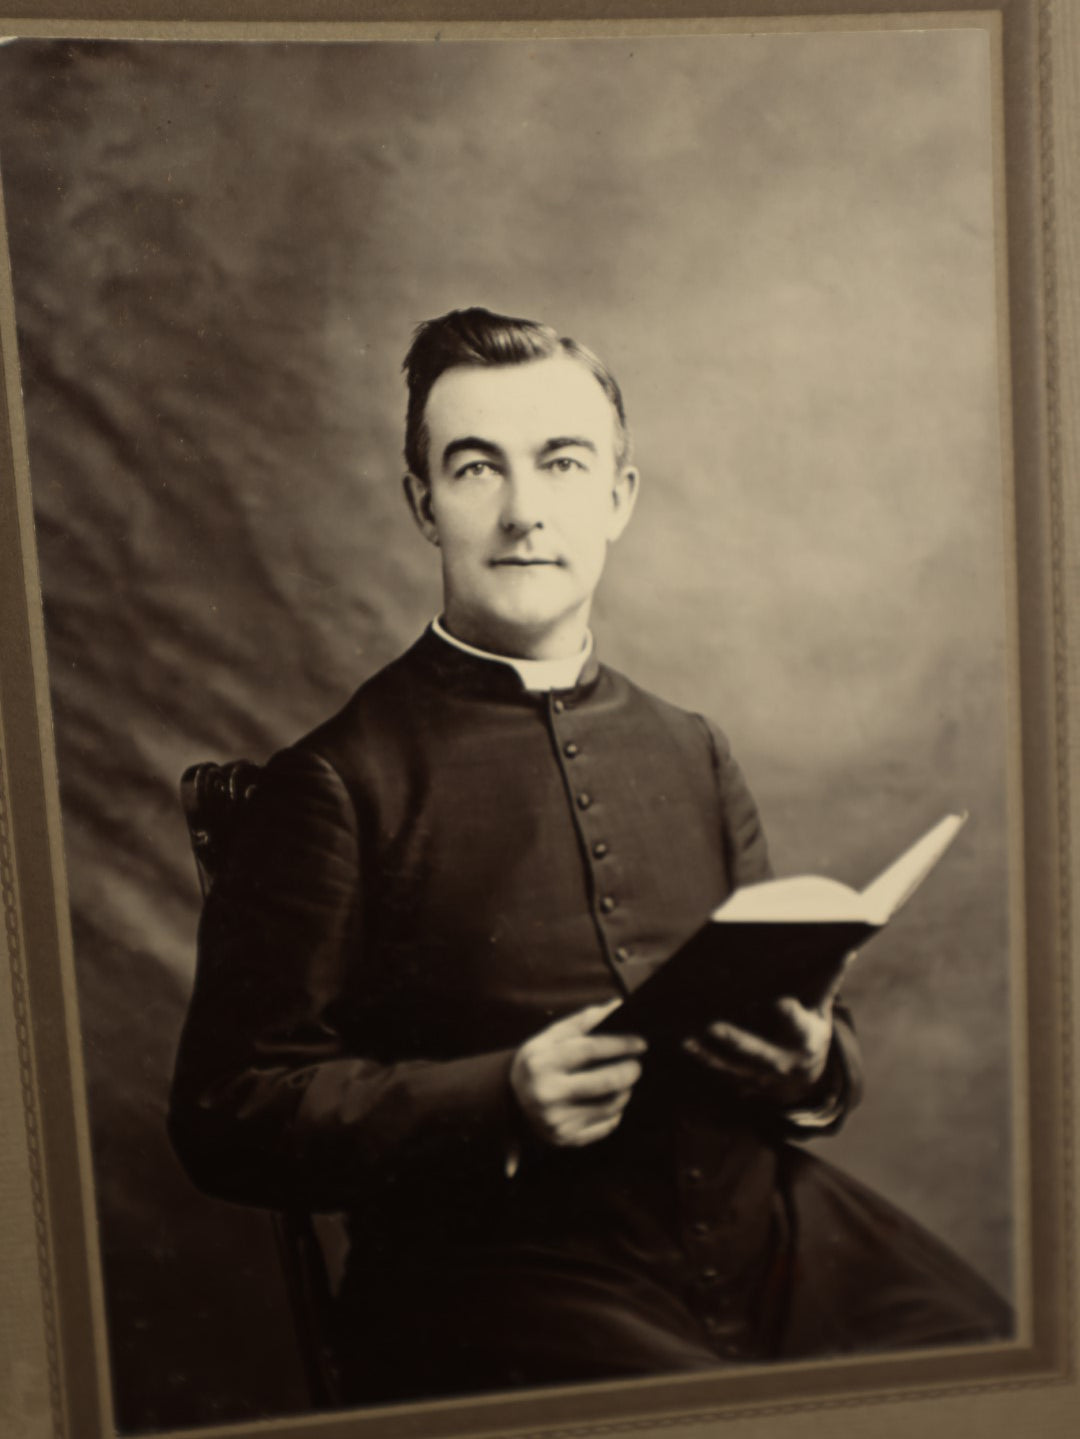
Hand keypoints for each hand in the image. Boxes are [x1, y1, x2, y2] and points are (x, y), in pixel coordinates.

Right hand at [510, 1002, 646, 1147]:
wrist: (511, 1101)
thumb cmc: (539, 1062)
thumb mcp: (550, 1037)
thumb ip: (582, 1021)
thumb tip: (616, 1006)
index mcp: (541, 1062)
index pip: (589, 1049)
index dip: (619, 1044)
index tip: (641, 1042)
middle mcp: (546, 1094)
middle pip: (604, 1082)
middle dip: (629, 1070)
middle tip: (638, 1064)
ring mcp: (557, 1120)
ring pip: (610, 1105)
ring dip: (625, 1090)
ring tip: (624, 1080)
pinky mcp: (567, 1139)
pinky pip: (607, 1125)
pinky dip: (616, 1111)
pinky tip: (612, 1099)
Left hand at [683, 960, 852, 1108]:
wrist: (805, 1077)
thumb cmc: (809, 1029)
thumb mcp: (821, 1008)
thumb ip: (826, 981)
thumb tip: (845, 948)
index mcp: (807, 1039)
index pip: (797, 1024)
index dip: (787, 1013)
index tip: (777, 999)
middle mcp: (785, 1062)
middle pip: (759, 1051)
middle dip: (736, 1039)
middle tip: (713, 1024)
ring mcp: (763, 1078)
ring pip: (733, 1066)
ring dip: (708, 1053)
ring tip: (685, 1035)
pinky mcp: (743, 1084)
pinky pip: (719, 1072)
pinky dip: (701, 1059)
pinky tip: (681, 1042)